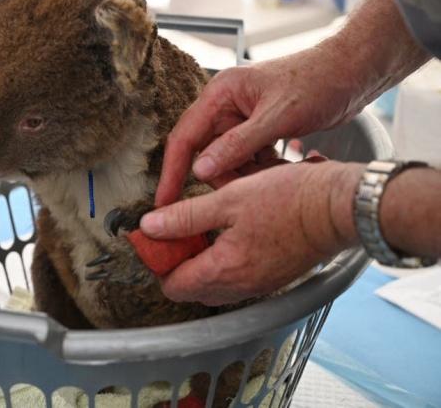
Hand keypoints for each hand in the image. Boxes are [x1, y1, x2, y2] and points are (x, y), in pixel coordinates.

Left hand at [141, 161, 362, 304]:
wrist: (339, 207)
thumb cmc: (288, 199)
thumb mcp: (227, 199)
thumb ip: (184, 217)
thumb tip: (150, 226)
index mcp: (224, 270)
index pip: (173, 285)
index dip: (159, 261)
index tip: (157, 237)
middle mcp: (240, 287)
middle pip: (191, 289)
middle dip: (178, 263)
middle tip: (178, 230)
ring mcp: (258, 286)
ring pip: (213, 286)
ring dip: (200, 263)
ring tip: (204, 228)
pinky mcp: (272, 278)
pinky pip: (235, 280)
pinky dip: (223, 263)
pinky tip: (229, 233)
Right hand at [155, 48, 366, 206]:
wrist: (352, 72)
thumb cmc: (318, 81)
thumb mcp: (277, 116)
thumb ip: (238, 145)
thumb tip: (201, 171)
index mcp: (220, 94)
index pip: (184, 137)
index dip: (172, 171)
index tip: (163, 201)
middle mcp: (224, 106)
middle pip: (205, 153)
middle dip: (221, 176)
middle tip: (241, 193)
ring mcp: (240, 119)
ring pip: (227, 160)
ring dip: (245, 174)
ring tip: (274, 172)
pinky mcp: (257, 130)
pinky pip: (246, 159)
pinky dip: (259, 169)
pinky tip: (281, 165)